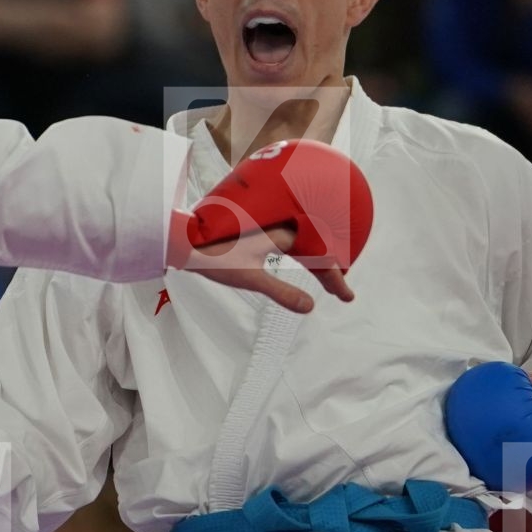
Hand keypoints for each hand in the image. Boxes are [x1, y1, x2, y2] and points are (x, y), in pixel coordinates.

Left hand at [185, 223, 353, 312]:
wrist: (184, 240)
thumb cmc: (214, 257)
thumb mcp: (250, 278)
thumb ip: (281, 291)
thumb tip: (310, 306)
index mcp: (282, 233)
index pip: (318, 257)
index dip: (334, 278)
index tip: (346, 297)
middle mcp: (279, 225)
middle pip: (315, 249)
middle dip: (331, 272)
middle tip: (344, 294)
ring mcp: (269, 227)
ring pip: (304, 245)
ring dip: (318, 263)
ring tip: (330, 280)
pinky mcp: (258, 231)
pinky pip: (291, 242)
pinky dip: (302, 255)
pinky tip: (302, 262)